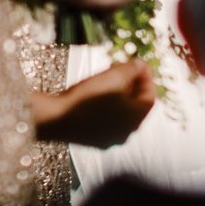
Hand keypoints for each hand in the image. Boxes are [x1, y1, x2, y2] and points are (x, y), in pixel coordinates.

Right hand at [33, 60, 157, 147]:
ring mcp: (110, 140)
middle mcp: (127, 134)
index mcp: (136, 120)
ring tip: (109, 81)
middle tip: (124, 70)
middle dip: (132, 86)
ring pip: (121, 115)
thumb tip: (141, 66)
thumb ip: (132, 69)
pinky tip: (96, 97)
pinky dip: (107, 108)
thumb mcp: (113, 77)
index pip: (150, 97)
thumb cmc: (87, 97)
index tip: (139, 64)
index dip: (146, 78)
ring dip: (119, 97)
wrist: (55, 119)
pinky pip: (107, 122)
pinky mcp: (94, 141)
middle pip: (136, 107)